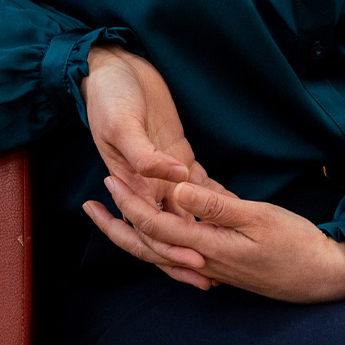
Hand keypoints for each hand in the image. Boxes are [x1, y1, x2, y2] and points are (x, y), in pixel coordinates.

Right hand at [80, 42, 218, 289]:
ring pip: (186, 211)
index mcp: (128, 182)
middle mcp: (145, 183)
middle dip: (188, 252)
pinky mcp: (178, 153)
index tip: (195, 262)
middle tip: (215, 277)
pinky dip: (213, 198)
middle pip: (168, 228)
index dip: (169, 246)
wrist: (112, 68)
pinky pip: (198, 184)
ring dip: (203, 230)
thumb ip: (145, 156)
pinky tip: (234, 209)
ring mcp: (164, 170)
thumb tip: (175, 177)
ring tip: (230, 251)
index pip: (149, 226)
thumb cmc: (110, 97)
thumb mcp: (121, 125)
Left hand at [88, 177, 344, 302]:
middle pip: (146, 245)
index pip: (154, 225)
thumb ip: (215, 206)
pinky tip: (167, 214)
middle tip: (92, 204)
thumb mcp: (258, 217)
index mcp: (206, 247)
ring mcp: (211, 264)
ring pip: (162, 247)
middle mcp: (201, 260)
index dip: (129, 202)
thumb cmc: (295, 244)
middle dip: (117, 224)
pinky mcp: (223, 261)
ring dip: (136, 228)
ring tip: (115, 211)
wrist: (322, 276)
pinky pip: (185, 246)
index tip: (110, 180)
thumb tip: (175, 192)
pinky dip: (168, 230)